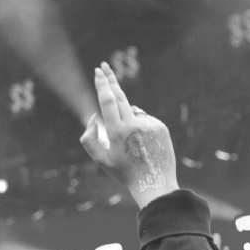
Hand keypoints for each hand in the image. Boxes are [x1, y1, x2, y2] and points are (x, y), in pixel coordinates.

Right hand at [80, 62, 178, 208]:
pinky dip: (139, 127)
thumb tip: (94, 117)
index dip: (102, 84)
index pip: (107, 99)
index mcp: (116, 131)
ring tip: (131, 144)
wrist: (153, 183)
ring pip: (131, 111)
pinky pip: (145, 119)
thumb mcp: (100, 159)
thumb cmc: (123, 173)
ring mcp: (148, 124)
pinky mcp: (160, 127)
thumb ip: (89, 138)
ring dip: (125, 120)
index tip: (98, 72)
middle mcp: (133, 124)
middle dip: (110, 79)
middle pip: (119, 95)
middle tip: (104, 66)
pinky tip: (142, 145)